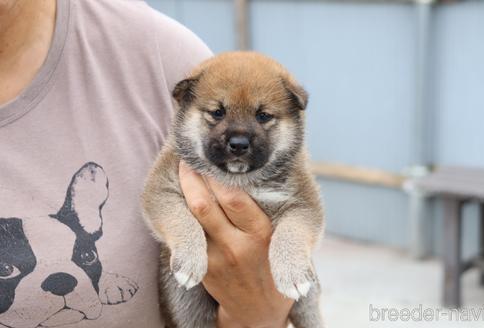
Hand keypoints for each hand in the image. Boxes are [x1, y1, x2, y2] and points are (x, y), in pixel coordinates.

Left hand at [179, 162, 292, 327]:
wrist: (260, 312)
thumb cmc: (273, 265)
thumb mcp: (280, 239)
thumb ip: (262, 211)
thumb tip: (246, 173)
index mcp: (262, 233)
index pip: (234, 197)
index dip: (217, 173)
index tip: (212, 155)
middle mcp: (238, 245)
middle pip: (205, 203)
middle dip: (193, 175)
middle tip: (189, 155)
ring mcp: (217, 258)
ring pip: (192, 216)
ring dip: (184, 189)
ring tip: (182, 169)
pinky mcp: (204, 268)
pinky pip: (188, 234)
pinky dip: (183, 211)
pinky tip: (181, 196)